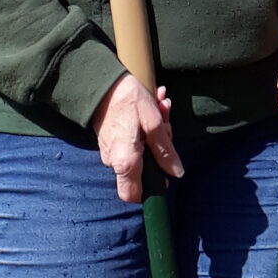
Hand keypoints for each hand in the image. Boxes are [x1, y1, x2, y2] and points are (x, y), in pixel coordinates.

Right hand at [94, 71, 181, 202]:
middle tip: (166, 122)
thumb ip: (165, 151)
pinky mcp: (109, 140)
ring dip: (154, 132)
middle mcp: (114, 161)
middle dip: (160, 147)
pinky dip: (143, 128)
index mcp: (126, 162)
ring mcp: (110, 151)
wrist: (101, 82)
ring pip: (139, 151)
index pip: (133, 195)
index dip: (150, 190)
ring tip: (160, 106)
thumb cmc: (129, 101)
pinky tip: (151, 106)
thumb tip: (176, 173)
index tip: (164, 175)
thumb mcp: (154, 123)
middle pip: (143, 169)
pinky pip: (131, 141)